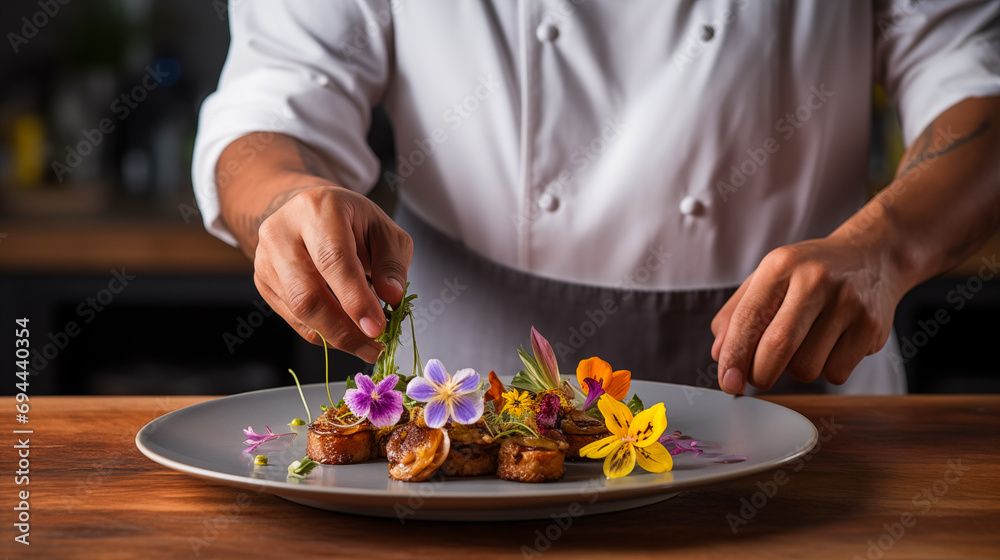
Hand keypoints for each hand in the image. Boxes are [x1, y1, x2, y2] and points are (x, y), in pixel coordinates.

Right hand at [252, 185, 412, 362]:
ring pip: (298, 310)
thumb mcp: (384, 230)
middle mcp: (282, 231)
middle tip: (373, 347)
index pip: (333, 260)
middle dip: (343, 329)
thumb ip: (392, 263)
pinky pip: (293, 318)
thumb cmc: (351, 221)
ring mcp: (266, 258)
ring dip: (335, 336)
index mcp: (317, 209)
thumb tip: (392, 297)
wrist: (310, 211)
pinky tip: (345, 334)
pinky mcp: (263, 281)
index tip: (377, 328)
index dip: (355, 299)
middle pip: (307, 293)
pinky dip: (322, 333)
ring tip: (366, 344)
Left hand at [710, 233, 901, 393]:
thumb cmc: (810, 272)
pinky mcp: (871, 327)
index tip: (728, 382)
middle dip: (760, 374)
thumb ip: (738, 313)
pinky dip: (826, 370)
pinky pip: (836, 373)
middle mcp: (815, 280)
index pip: (749, 318)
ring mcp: (847, 303)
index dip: (734, 356)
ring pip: (807, 368)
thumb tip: (720, 355)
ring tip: (805, 345)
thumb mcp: (768, 278)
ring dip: (796, 370)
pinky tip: (831, 345)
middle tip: (757, 376)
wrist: (873, 256)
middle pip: (778, 348)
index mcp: (781, 266)